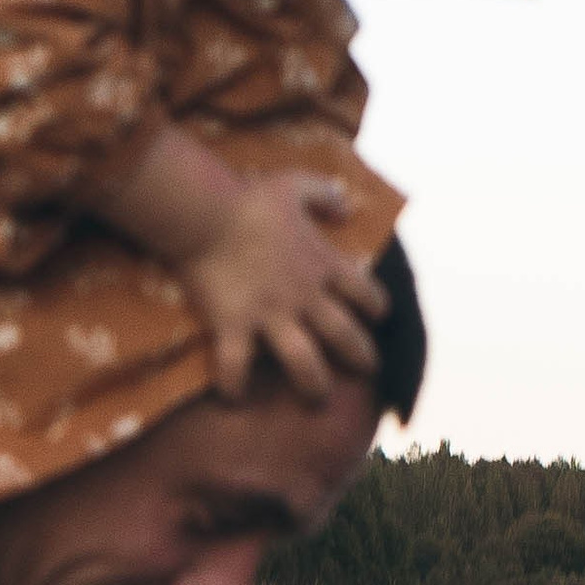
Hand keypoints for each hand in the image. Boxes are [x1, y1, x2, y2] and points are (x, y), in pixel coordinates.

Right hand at [185, 170, 386, 403]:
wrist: (206, 213)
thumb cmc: (248, 198)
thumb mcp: (294, 185)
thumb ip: (325, 193)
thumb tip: (346, 206)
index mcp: (322, 263)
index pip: (365, 292)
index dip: (376, 306)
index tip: (378, 316)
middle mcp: (304, 295)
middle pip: (344, 335)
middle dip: (361, 357)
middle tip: (365, 371)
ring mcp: (270, 314)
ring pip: (305, 362)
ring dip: (314, 385)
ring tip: (316, 399)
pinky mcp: (234, 325)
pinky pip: (236, 365)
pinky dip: (234, 384)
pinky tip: (233, 396)